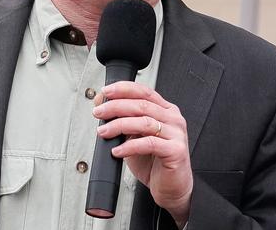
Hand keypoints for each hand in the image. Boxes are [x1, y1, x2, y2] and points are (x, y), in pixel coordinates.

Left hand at [93, 81, 191, 225]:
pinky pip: (149, 143)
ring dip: (119, 125)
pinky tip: (117, 151)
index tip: (105, 92)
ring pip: (144, 122)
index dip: (123, 89)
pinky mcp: (176, 150)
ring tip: (103, 132)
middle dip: (116, 107)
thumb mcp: (133, 136)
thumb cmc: (154, 161)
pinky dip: (129, 146)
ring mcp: (176, 134)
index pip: (144, 91)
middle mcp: (173, 118)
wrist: (171, 187)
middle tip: (99, 113)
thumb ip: (122, 118)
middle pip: (141, 105)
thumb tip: (101, 101)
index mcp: (165, 110)